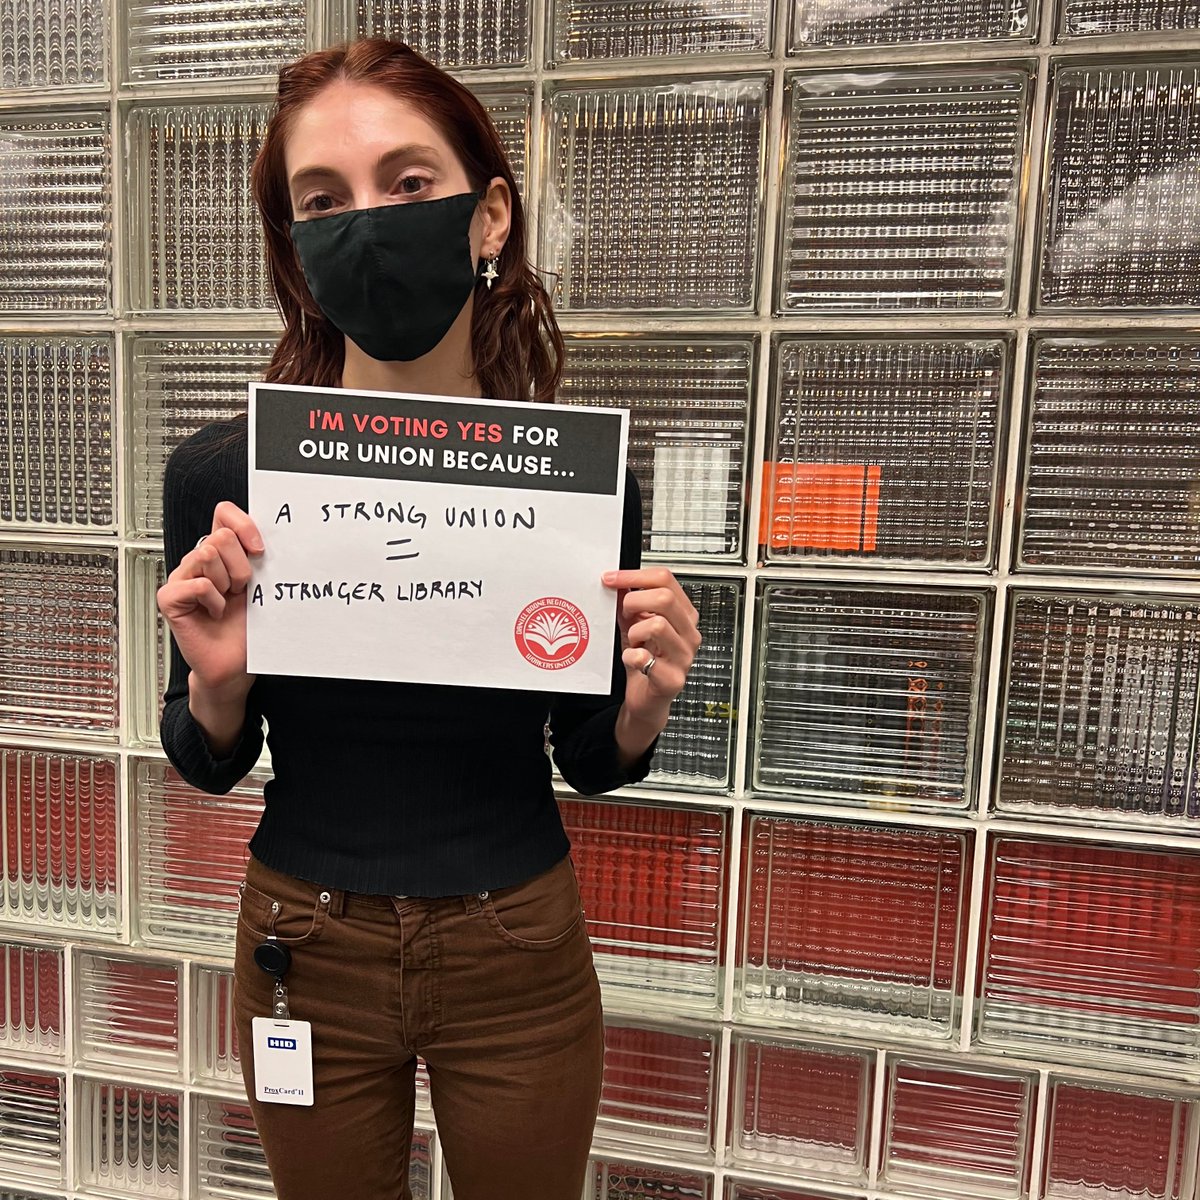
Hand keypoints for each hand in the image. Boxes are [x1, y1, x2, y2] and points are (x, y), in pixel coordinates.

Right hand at [157, 501, 263, 694]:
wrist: (235, 663)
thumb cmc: (247, 627)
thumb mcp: (258, 584)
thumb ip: (254, 556)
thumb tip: (263, 535)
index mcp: (221, 552)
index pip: (224, 513)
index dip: (243, 525)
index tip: (259, 550)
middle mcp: (199, 561)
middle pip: (221, 537)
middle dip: (241, 566)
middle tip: (241, 590)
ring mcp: (181, 578)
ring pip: (208, 555)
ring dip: (228, 584)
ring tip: (227, 602)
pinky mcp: (170, 598)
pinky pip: (198, 584)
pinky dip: (214, 601)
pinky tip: (215, 613)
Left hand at [602, 567, 701, 720]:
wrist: (647, 699)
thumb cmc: (645, 661)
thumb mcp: (635, 625)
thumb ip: (630, 604)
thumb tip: (618, 582)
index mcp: (683, 615)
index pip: (665, 580)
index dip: (634, 576)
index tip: (611, 578)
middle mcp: (689, 633)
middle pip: (665, 598)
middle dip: (635, 601)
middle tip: (624, 613)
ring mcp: (684, 656)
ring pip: (657, 625)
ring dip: (634, 632)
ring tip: (633, 642)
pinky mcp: (672, 679)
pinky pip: (645, 658)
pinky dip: (630, 656)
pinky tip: (631, 659)